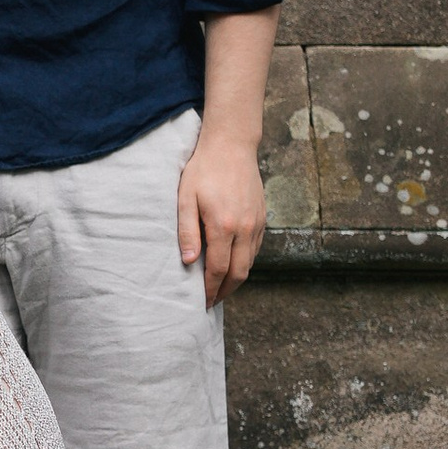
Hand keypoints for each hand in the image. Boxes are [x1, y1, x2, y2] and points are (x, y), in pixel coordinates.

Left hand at [175, 124, 268, 306]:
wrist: (231, 146)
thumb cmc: (203, 170)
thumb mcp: (185, 198)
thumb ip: (187, 231)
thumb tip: (188, 262)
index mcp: (223, 226)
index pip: (218, 270)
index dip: (210, 290)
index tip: (202, 302)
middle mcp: (245, 228)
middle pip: (238, 273)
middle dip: (224, 291)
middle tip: (211, 302)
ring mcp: (256, 223)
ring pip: (250, 263)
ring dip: (236, 279)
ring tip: (220, 288)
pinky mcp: (262, 218)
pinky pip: (256, 249)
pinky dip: (245, 262)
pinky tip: (232, 265)